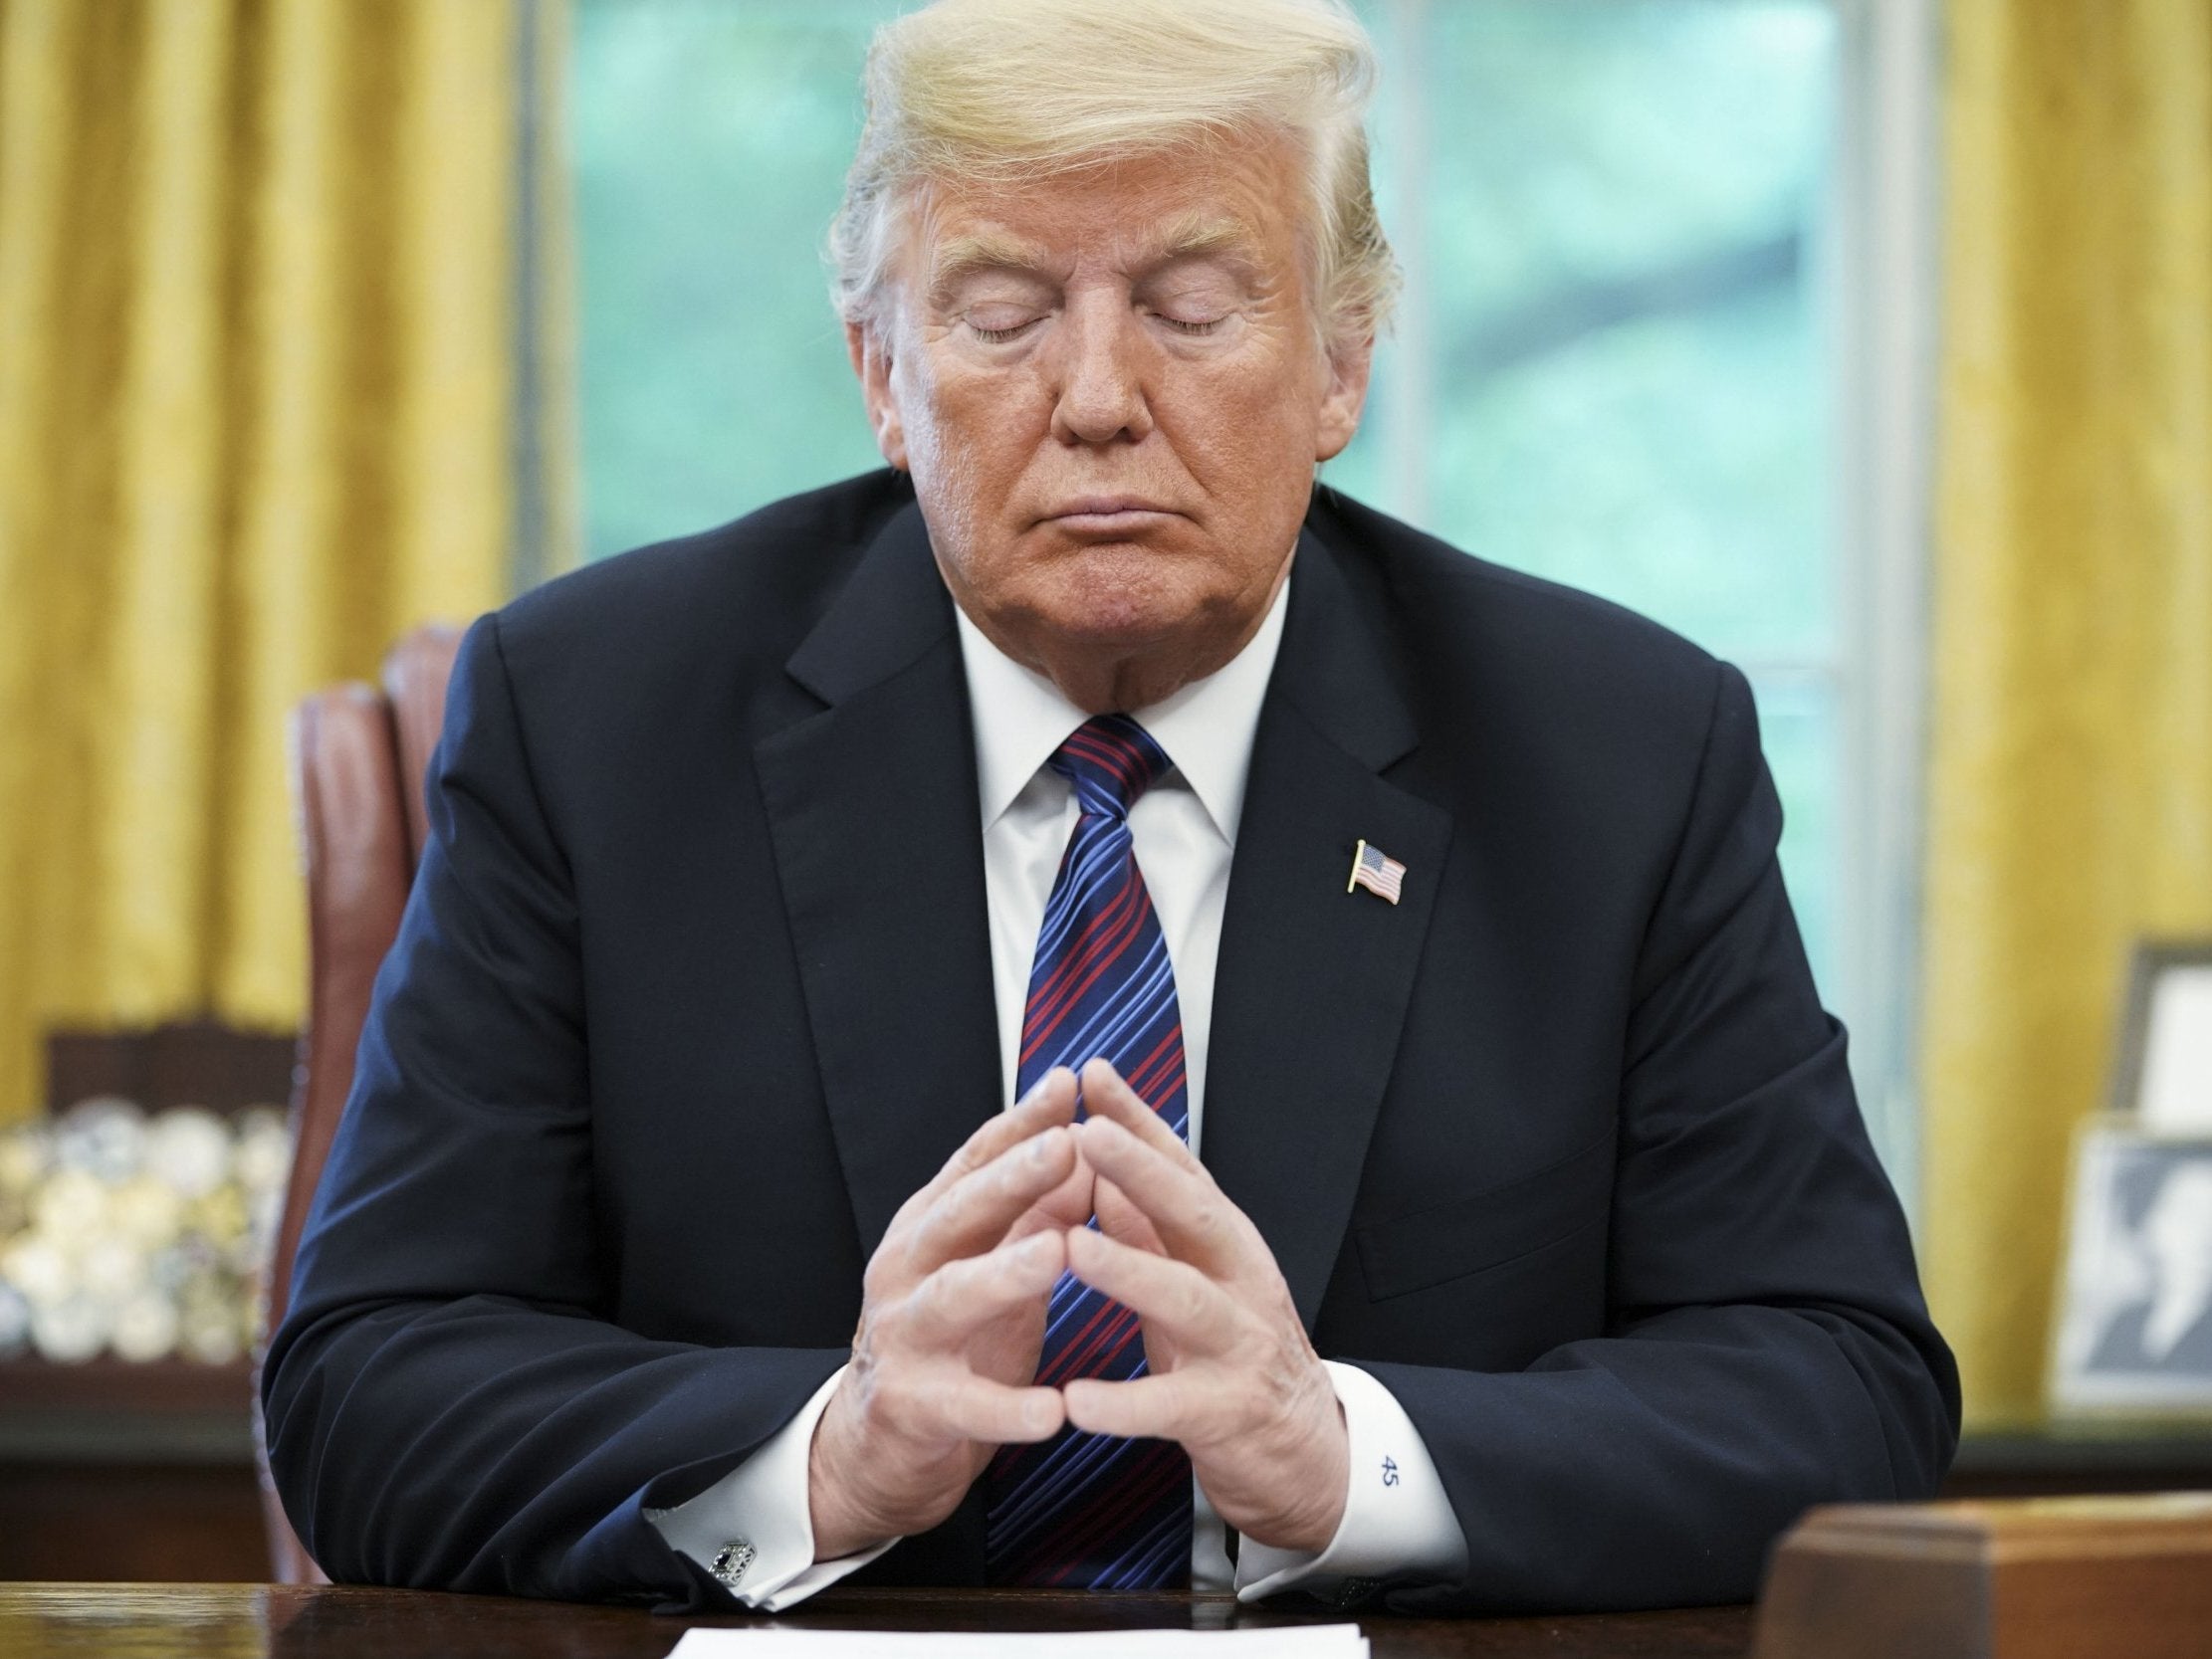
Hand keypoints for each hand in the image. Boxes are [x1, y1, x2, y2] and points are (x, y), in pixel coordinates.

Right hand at [808, 1069, 1093, 1558]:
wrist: (880, 1443)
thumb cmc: (955, 1339)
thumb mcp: (995, 1265)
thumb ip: (1037, 1213)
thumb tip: (1089, 1149)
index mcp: (930, 1226)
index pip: (975, 1161)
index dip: (1021, 1122)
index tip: (1070, 1084)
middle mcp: (906, 1269)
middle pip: (960, 1213)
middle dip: (1013, 1177)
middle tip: (1068, 1146)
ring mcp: (903, 1336)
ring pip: (952, 1296)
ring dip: (1005, 1273)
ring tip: (1058, 1252)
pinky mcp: (911, 1407)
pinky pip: (964, 1406)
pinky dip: (1008, 1409)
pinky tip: (1053, 1411)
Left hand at [1062, 1059, 1349, 1554]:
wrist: (1304, 1451)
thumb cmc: (1230, 1352)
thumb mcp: (1190, 1277)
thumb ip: (1148, 1225)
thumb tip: (1102, 1160)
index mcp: (1224, 1241)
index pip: (1180, 1167)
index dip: (1138, 1120)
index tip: (1092, 1074)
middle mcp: (1240, 1279)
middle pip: (1192, 1213)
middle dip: (1138, 1170)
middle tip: (1084, 1132)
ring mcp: (1240, 1343)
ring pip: (1186, 1299)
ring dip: (1128, 1271)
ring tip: (1071, 1247)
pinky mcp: (1229, 1412)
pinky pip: (1172, 1406)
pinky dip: (1123, 1405)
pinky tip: (1076, 1401)